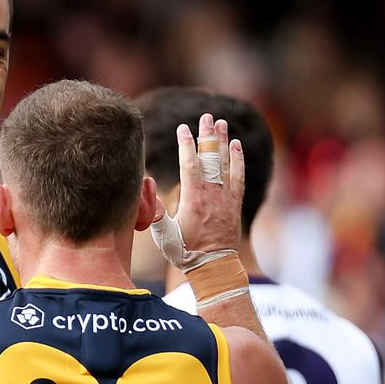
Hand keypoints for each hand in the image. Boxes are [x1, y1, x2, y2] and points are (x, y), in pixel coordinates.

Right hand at [151, 113, 245, 265]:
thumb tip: (146, 188)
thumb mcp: (164, 235)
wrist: (214, 267)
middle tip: (206, 116)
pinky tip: (236, 146)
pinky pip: (238, 176)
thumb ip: (155, 212)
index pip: (190, 165)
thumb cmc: (186, 252)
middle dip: (208, 136)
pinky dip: (238, 160)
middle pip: (211, 158)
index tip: (182, 128)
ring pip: (226, 163)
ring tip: (221, 123)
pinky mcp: (234, 203)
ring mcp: (226, 198)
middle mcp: (212, 194)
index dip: (186, 145)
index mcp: (194, 199)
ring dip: (223, 142)